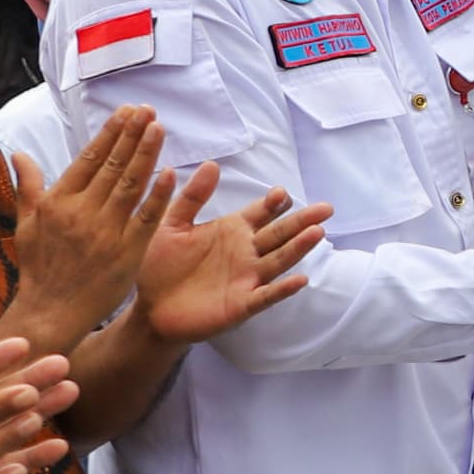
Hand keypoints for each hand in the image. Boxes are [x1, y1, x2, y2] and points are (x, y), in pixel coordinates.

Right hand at [5, 106, 174, 345]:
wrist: (51, 310)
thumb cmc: (39, 266)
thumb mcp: (26, 223)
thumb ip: (28, 185)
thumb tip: (18, 152)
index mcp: (58, 202)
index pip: (88, 159)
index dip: (109, 133)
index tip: (126, 112)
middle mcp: (81, 213)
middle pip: (112, 166)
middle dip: (131, 134)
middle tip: (148, 109)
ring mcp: (105, 232)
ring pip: (130, 185)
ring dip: (145, 154)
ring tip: (159, 127)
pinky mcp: (126, 252)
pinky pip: (145, 219)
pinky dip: (158, 196)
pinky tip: (170, 173)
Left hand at [132, 175, 332, 346]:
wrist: (148, 309)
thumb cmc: (159, 265)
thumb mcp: (171, 225)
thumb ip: (192, 197)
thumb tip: (211, 164)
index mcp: (231, 230)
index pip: (261, 213)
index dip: (273, 203)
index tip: (281, 193)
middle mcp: (245, 252)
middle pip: (280, 233)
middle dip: (302, 220)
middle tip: (326, 208)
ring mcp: (246, 278)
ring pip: (279, 260)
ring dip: (298, 248)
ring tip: (317, 233)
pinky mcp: (241, 304)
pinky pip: (266, 295)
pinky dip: (283, 289)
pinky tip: (300, 280)